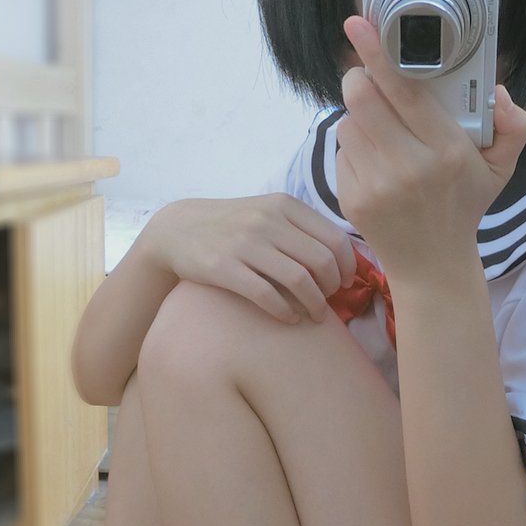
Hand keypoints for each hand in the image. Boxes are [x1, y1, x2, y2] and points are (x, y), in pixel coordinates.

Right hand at [148, 195, 357, 323]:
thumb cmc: (233, 226)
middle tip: (330, 300)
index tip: (345, 283)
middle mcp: (267, 221)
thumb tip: (343, 257)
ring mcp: (245, 244)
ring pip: (299, 280)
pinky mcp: (225, 267)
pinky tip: (289, 319)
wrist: (178, 229)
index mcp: (284, 205)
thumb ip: (301, 228)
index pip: (334, 238)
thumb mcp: (267, 213)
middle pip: (321, 261)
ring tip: (316, 316)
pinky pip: (266, 295)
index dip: (347, 266)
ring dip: (314, 304)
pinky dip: (284, 312)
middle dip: (333, 288)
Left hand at [336, 15, 525, 279]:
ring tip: (384, 131)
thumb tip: (497, 91)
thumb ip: (514, 125)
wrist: (431, 264)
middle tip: (371, 77)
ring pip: (348, 122)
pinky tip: (376, 160)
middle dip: (360, 77)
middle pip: (361, 98)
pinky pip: (341, 150)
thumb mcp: (501, 168)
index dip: (378, 53)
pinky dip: (355, 145)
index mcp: (447, 151)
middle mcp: (408, 167)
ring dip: (360, 115)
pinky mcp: (351, 198)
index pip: (403, 90)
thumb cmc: (463, 206)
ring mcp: (375, 184)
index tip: (360, 24)